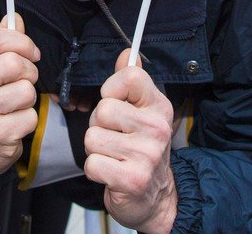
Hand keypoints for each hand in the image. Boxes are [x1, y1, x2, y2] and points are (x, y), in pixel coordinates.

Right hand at [0, 14, 39, 184]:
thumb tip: (14, 17)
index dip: (22, 42)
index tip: (31, 52)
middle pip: (15, 64)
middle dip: (29, 72)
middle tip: (23, 81)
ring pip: (27, 91)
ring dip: (29, 99)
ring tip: (14, 105)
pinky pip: (30, 117)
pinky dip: (28, 120)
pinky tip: (13, 124)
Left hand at [84, 49, 177, 232]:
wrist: (156, 198)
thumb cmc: (141, 150)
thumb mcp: (142, 113)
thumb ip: (131, 83)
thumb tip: (127, 52)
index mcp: (159, 106)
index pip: (130, 77)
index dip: (112, 88)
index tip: (115, 102)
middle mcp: (157, 128)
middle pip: (103, 109)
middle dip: (99, 124)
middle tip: (114, 137)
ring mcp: (146, 155)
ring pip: (92, 137)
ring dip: (96, 149)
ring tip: (113, 155)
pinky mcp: (132, 179)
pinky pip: (91, 163)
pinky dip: (95, 170)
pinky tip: (111, 172)